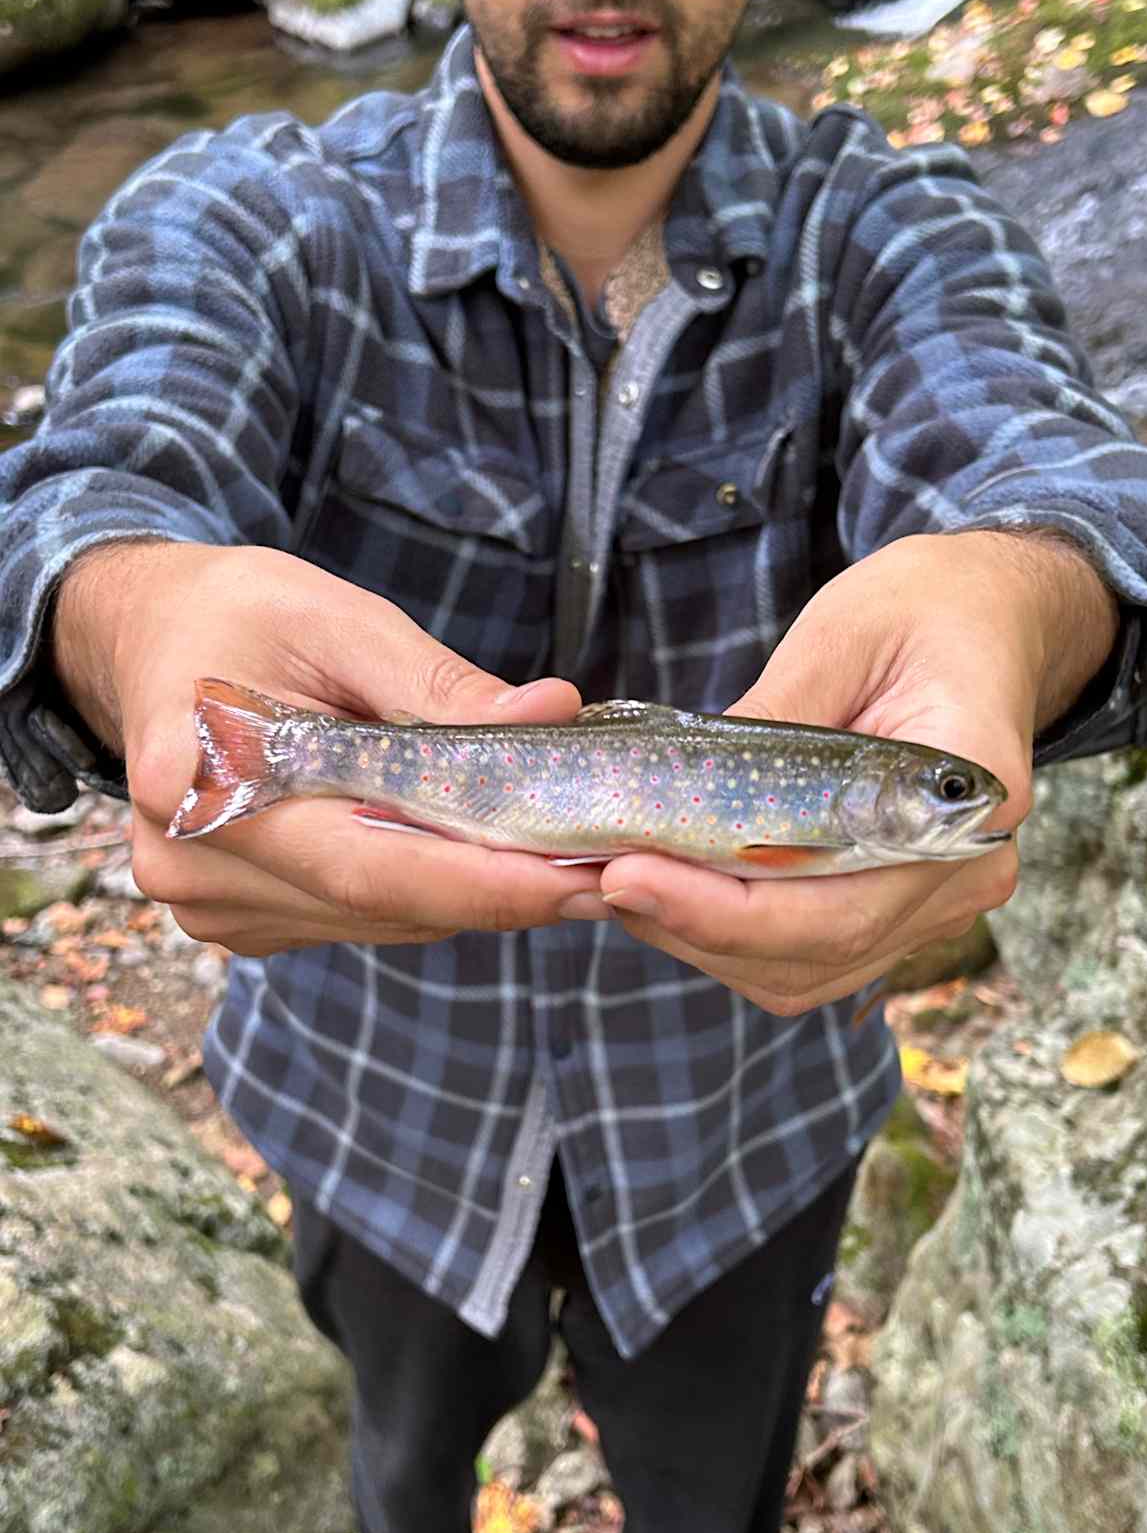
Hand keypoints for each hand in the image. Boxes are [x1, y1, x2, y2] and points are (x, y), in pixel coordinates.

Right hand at [53, 541, 600, 955]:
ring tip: (558, 853)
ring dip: (470, 892)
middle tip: (610, 868)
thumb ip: (440, 684)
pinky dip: (426, 889)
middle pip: (382, 901)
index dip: (482, 883)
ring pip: (380, 919)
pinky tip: (472, 850)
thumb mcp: (339, 619)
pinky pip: (359, 917)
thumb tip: (552, 716)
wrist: (150, 640)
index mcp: (201, 777)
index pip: (365, 864)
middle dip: (501, 887)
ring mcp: (211, 901)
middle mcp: (196, 861)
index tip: (585, 882)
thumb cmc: (238, 613)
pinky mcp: (240, 917)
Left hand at [588, 531, 1116, 1014]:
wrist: (986, 617)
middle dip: (691, 927)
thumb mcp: (843, 635)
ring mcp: (935, 900)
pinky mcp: (898, 907)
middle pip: (815, 952)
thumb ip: (774, 718)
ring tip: (610, 881)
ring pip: (804, 971)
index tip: (627, 873)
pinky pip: (807, 954)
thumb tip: (676, 791)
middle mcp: (965, 871)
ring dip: (699, 941)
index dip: (725, 910)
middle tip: (591, 877)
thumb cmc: (925, 611)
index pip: (842, 902)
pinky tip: (664, 890)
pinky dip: (727, 937)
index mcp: (967, 796)